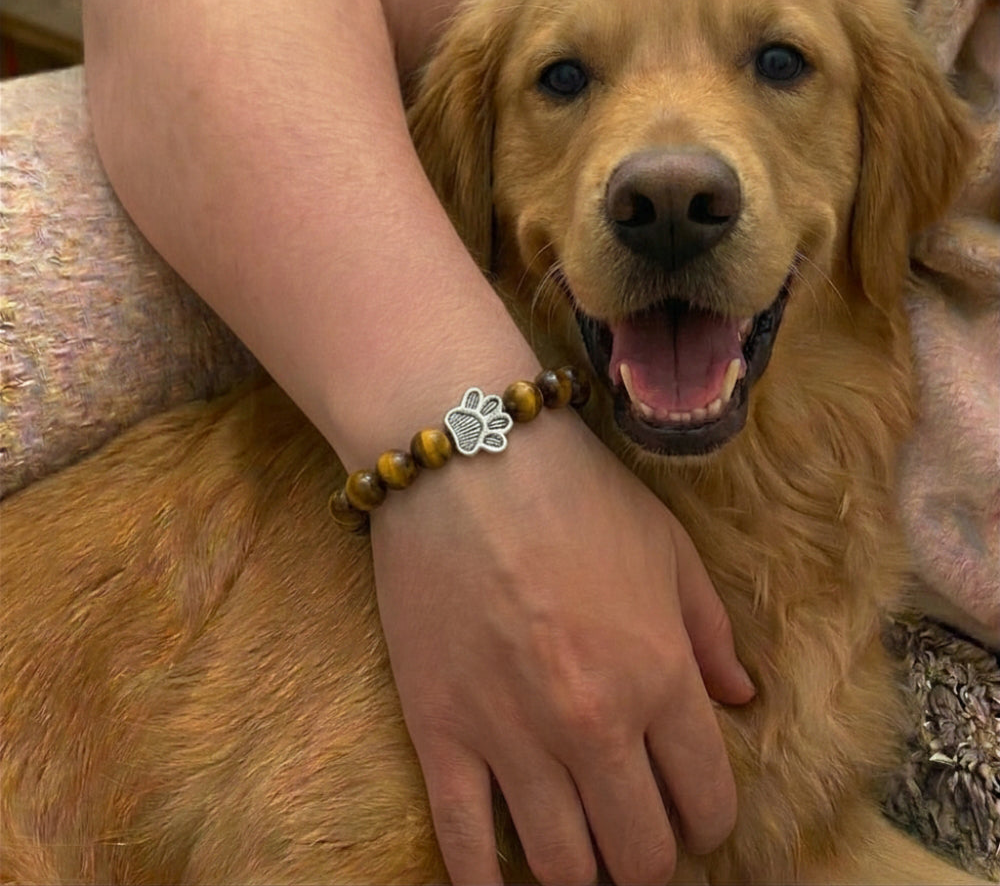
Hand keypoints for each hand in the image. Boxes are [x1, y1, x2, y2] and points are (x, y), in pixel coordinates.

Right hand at [372, 411, 754, 884]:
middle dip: (649, 858)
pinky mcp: (440, 732)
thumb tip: (742, 701)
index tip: (693, 813)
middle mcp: (594, 724)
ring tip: (581, 849)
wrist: (465, 456)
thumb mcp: (666, 548)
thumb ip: (710, 632)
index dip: (708, 822)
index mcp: (660, 676)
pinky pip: (466, 845)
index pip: (707, 802)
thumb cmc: (574, 492)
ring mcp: (511, 736)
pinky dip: (489, 885)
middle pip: (640, 854)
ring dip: (583, 874)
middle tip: (637, 835)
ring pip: (563, 867)